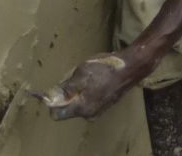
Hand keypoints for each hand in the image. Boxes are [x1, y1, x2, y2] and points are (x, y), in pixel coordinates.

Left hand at [30, 52, 149, 119]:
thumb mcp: (81, 74)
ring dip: (76, 92)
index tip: (52, 89)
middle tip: (70, 78)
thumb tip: (51, 97)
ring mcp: (98, 110)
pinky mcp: (105, 105)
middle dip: (65, 95)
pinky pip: (88, 101)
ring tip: (84, 76)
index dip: (51, 102)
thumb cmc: (105, 70)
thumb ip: (66, 87)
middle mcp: (89, 114)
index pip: (57, 114)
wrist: (130, 68)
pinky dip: (86, 92)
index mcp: (82, 108)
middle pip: (68, 109)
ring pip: (78, 104)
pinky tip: (94, 79)